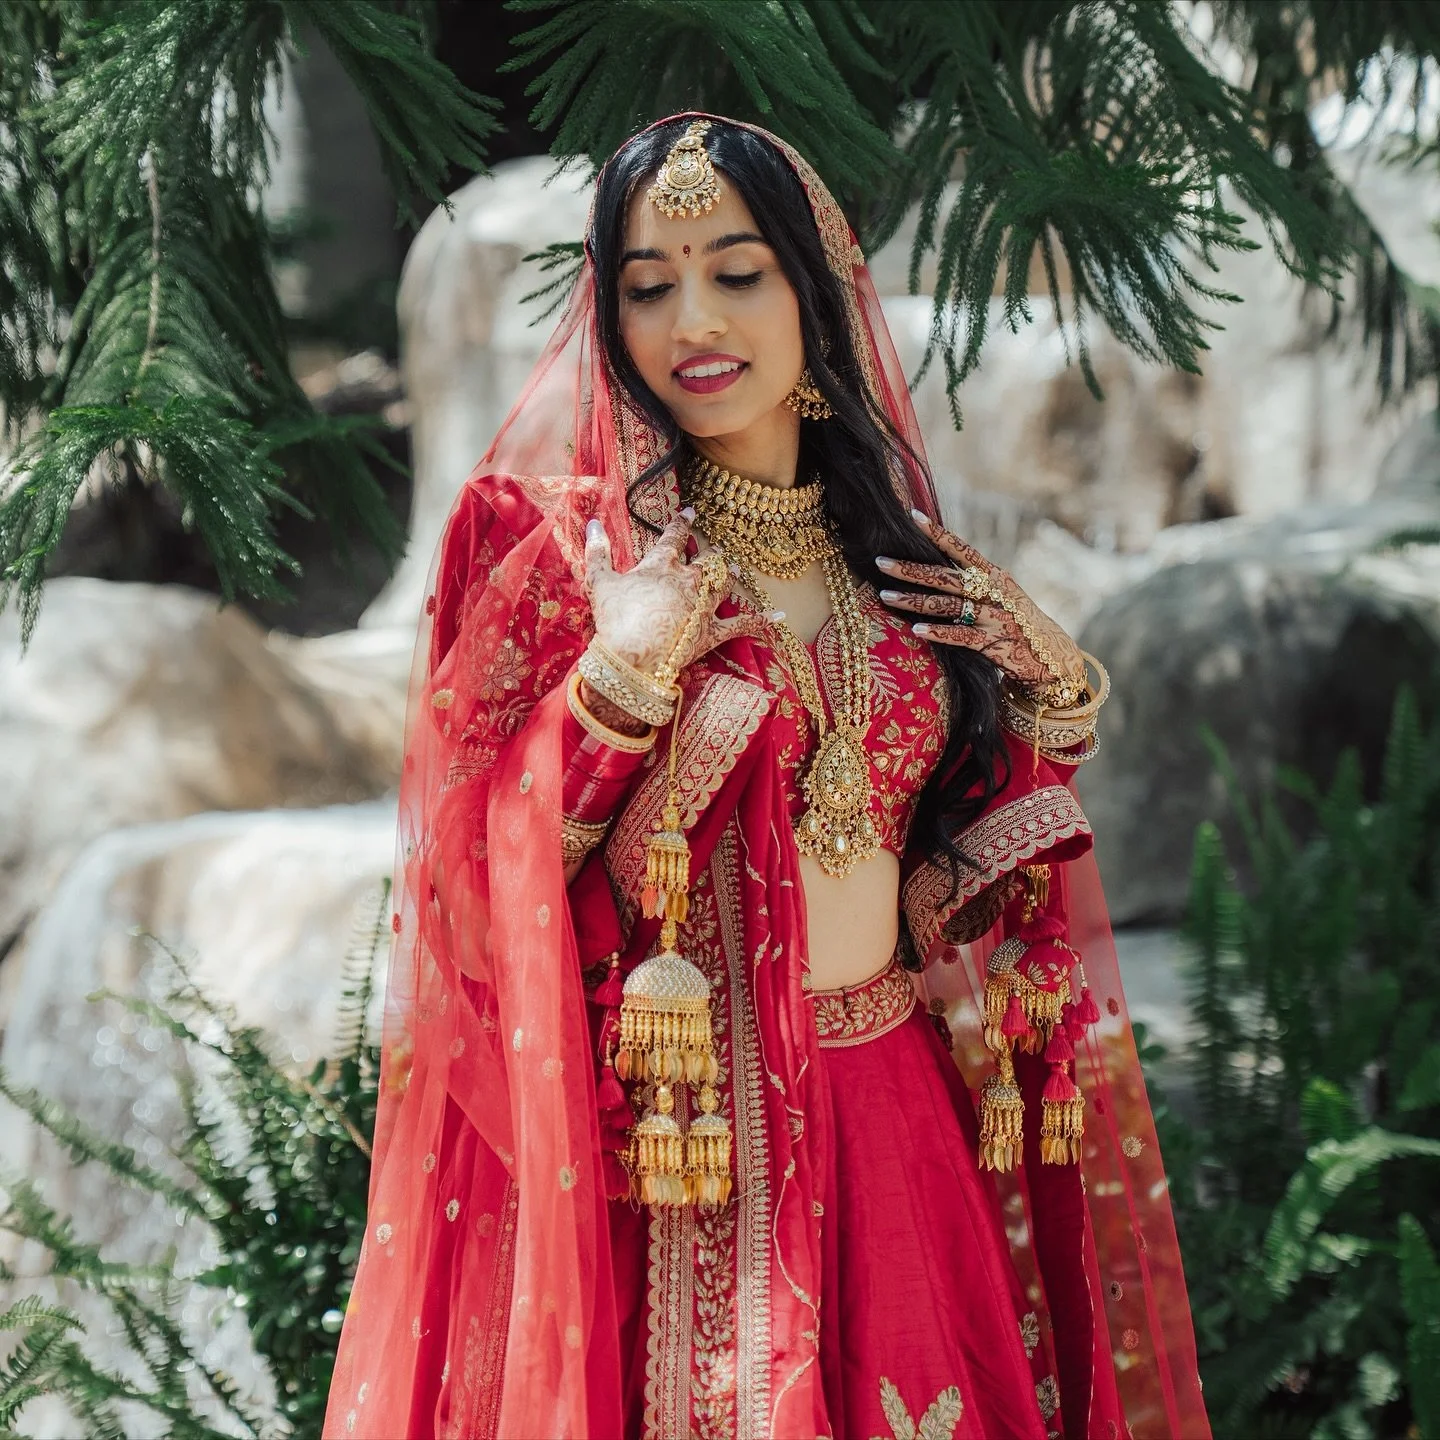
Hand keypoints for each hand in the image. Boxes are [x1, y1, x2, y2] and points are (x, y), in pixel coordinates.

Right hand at [583, 511, 763, 677]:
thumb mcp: (598, 582)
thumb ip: (596, 551)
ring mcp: (703, 606)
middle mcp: (688, 580)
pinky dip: (763, 620)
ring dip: (730, 576)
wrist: (632, 656)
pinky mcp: (712, 632)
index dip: (682, 523)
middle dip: (711, 554)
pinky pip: (744, 625)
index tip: (691, 511)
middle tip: (717, 549)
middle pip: (706, 561)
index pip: (674, 536)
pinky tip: (781, 616)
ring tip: (734, 569)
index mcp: (661, 565)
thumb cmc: (614, 619)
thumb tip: (592, 523)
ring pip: (724, 584)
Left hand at [876, 511, 1085, 702]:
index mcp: (994, 576)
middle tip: (881, 562)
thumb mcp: (1002, 596)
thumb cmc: (1018, 624)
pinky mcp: (993, 642)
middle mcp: (994, 592)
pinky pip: (960, 636)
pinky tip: (915, 630)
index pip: (962, 550)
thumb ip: (975, 583)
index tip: (913, 516)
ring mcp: (994, 617)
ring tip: (885, 596)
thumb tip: (940, 570)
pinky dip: (937, 632)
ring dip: (914, 600)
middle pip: (946, 577)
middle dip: (911, 569)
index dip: (938, 533)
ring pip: (947, 606)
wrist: (1051, 657)